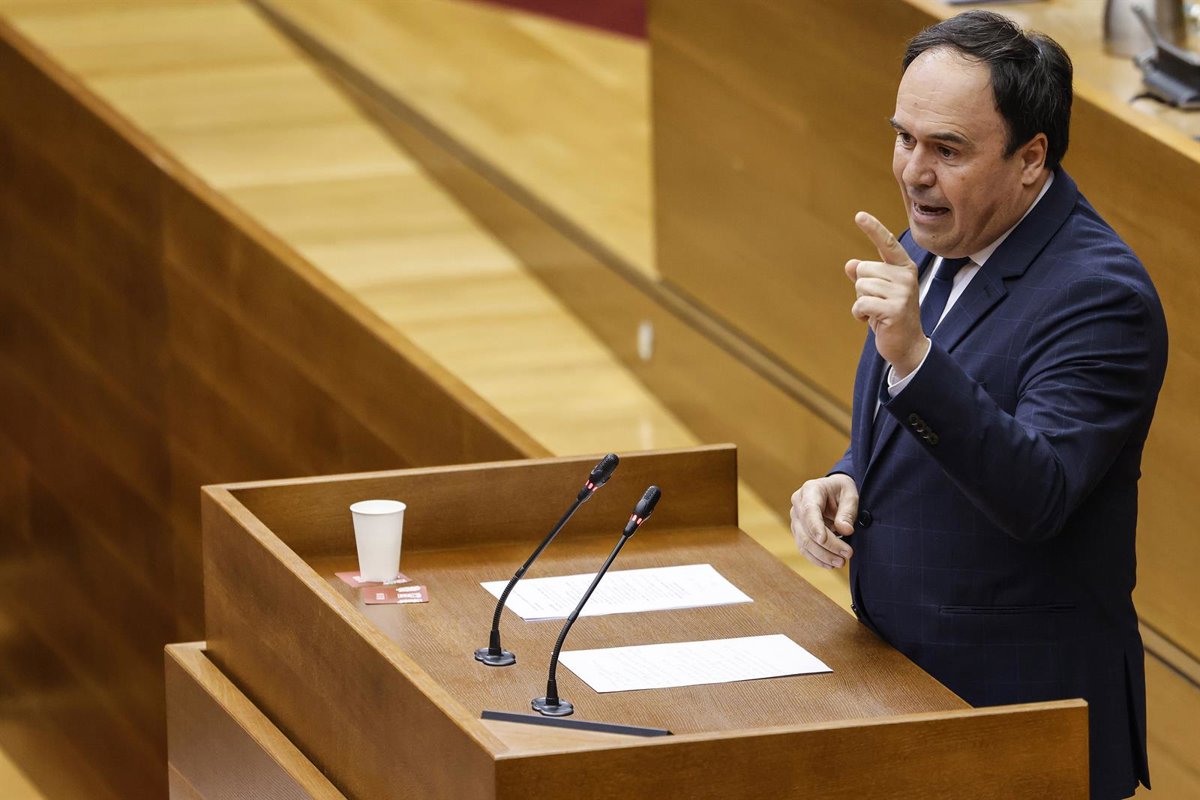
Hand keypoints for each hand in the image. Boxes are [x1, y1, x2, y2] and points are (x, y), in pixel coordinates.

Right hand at [790, 474, 857, 568]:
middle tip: (847, 554)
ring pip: (804, 543)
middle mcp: (798, 505)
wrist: (833, 490)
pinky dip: (816, 558)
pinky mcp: (798, 532)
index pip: (808, 510)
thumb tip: (844, 530)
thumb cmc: (841, 490)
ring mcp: (796, 519)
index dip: (814, 526)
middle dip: (827, 546)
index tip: (823, 540)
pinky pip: (804, 548)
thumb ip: (847, 512)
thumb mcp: (850, 495)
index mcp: (810, 490)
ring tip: (841, 562)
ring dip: (822, 556)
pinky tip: (830, 565)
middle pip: (807, 531)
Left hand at [846, 211, 928, 378]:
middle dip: (862, 289)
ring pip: (860, 287)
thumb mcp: (878, 293)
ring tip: (877, 313)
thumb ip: (867, 277)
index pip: (886, 244)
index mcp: (903, 268)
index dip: (873, 229)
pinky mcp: (894, 309)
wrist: (907, 345)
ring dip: (861, 303)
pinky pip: (861, 304)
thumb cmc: (890, 315)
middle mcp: (905, 276)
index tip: (859, 215)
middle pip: (863, 270)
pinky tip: (873, 322)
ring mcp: (902, 292)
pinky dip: (860, 315)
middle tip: (878, 304)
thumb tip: (851, 264)